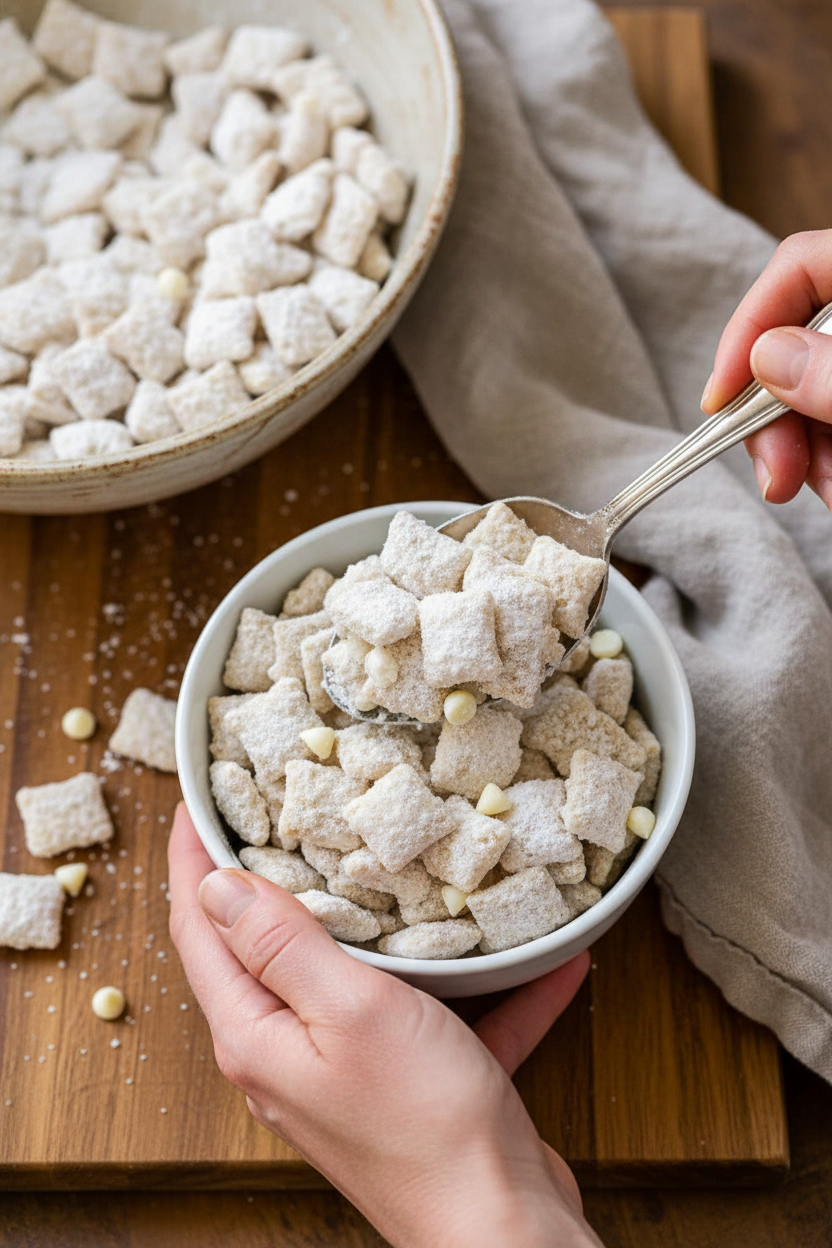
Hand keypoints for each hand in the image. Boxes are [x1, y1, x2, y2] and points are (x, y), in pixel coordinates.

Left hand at [168, 803, 602, 1247]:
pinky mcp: (408, 1083)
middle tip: (291, 806)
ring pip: (352, 973)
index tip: (201, 795)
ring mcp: (349, 1069)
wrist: (502, 1228)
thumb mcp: (349, 1009)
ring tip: (403, 861)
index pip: (202, 925)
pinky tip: (543, 960)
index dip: (195, 856)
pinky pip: (438, 1016)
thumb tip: (214, 885)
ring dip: (381, 922)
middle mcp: (289, 1049)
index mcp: (257, 1030)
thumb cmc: (424, 1124)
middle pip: (265, 944)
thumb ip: (281, 944)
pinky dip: (477, 988)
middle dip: (273, 873)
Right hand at [701, 229, 831, 508]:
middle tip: (774, 478)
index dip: (750, 330)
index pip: (799, 266)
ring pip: (818, 388)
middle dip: (775, 414)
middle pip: (800, 338)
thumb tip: (770, 357)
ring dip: (801, 448)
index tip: (719, 402)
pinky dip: (827, 454)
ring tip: (823, 493)